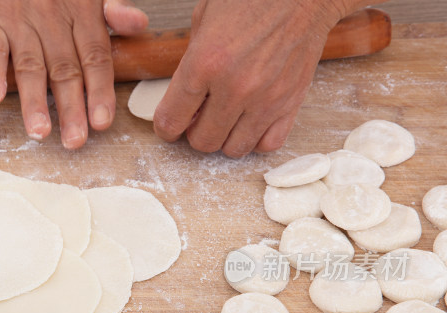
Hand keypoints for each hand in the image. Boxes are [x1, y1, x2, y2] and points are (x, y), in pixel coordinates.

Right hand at [0, 0, 147, 148]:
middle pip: (65, 69)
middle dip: (71, 107)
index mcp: (83, 11)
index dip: (100, 91)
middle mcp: (52, 16)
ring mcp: (21, 20)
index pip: (95, 56)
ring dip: (34, 101)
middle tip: (74, 139)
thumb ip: (115, 11)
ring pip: (30, 65)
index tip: (102, 121)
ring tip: (39, 131)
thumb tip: (138, 24)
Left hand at [153, 0, 361, 157]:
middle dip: (194, 133)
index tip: (169, 125)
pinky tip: (250, 121)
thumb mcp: (204, 20)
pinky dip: (256, 139)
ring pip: (233, 149)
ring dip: (225, 138)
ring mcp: (265, 99)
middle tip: (199, 118)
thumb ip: (189, 61)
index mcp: (205, 63)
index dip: (165, 127)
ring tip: (225, 119)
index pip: (171, 120)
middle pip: (202, 141)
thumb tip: (182, 95)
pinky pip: (268, 144)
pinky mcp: (291, 103)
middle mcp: (235, 87)